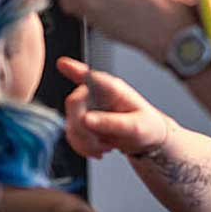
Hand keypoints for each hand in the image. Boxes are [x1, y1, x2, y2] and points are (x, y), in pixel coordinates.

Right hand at [56, 57, 171, 158]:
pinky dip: (84, 147)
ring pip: (71, 125)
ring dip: (86, 142)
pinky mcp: (84, 123)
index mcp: (111, 89)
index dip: (74, 69)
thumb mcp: (136, 127)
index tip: (62, 63)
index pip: (89, 76)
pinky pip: (72, 136)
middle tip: (102, 141)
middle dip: (84, 128)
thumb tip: (87, 120)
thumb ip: (112, 123)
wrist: (148, 141)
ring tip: (106, 145)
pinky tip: (100, 148)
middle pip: (73, 104)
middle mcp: (96, 95)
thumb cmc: (148, 127)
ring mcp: (88, 109)